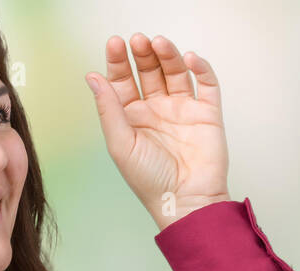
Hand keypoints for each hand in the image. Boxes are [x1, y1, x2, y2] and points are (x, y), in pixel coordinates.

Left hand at [85, 34, 231, 230]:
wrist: (187, 202)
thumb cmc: (151, 182)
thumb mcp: (121, 144)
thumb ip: (108, 108)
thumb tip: (93, 77)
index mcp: (132, 118)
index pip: (123, 81)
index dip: (119, 61)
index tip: (116, 44)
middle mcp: (156, 110)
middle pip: (149, 71)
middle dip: (143, 53)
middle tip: (139, 40)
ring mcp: (182, 109)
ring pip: (175, 71)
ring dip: (168, 55)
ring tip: (160, 43)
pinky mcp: (207, 113)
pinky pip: (206, 83)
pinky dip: (200, 68)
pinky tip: (189, 59)